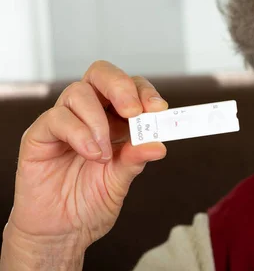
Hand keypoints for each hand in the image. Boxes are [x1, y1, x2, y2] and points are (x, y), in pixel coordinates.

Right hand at [1, 61, 166, 269]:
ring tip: (105, 153)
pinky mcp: (39, 136)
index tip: (159, 108)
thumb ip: (136, 159)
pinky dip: (79, 133)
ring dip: (98, 119)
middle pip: (101, 74)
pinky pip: (56, 117)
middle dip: (121, 87)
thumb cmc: (90, 203)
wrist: (60, 233)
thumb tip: (158, 144)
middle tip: (133, 111)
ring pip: (78, 92)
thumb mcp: (120, 181)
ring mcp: (63, 122)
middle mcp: (88, 114)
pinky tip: (91, 154)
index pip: (129, 87)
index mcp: (113, 119)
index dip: (144, 91)